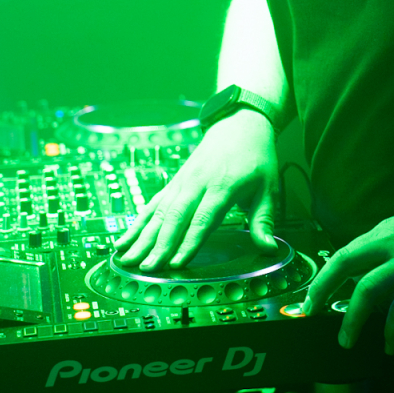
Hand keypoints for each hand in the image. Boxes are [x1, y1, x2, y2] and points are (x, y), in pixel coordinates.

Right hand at [113, 110, 278, 269]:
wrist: (240, 123)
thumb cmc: (256, 157)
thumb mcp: (268, 187)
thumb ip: (264, 220)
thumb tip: (269, 249)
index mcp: (223, 185)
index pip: (204, 218)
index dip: (189, 242)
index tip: (177, 263)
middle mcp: (198, 182)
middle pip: (176, 216)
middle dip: (159, 244)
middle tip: (147, 268)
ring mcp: (183, 181)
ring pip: (159, 211)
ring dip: (142, 236)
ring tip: (127, 259)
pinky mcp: (175, 182)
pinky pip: (153, 204)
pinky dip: (138, 223)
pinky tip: (124, 240)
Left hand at [303, 197, 393, 355]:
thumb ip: (393, 244)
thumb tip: (376, 268)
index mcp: (387, 230)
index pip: (347, 251)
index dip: (326, 274)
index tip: (314, 293)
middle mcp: (391, 243)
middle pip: (344, 263)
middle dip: (321, 290)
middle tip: (310, 313)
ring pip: (366, 290)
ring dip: (352, 319)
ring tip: (346, 341)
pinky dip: (392, 331)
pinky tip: (390, 345)